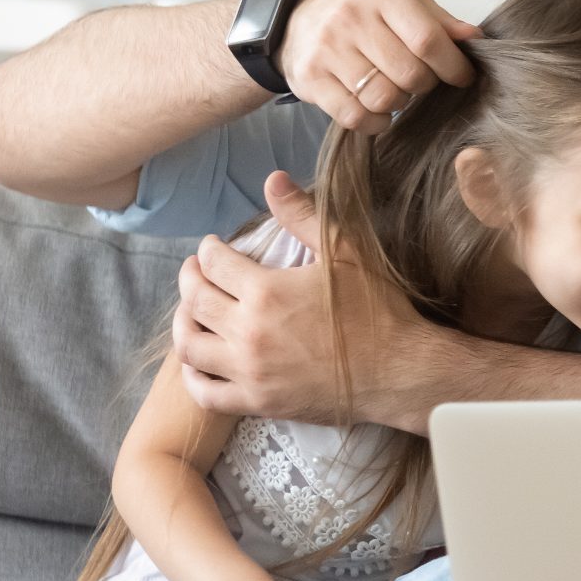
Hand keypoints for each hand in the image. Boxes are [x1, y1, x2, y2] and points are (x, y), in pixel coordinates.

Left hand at [173, 172, 438, 425]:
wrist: (398, 371)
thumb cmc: (376, 309)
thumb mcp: (346, 251)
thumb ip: (302, 215)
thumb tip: (273, 178)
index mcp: (266, 291)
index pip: (215, 263)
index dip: (209, 249)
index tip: (212, 246)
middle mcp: (248, 332)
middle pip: (194, 300)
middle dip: (189, 278)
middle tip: (194, 271)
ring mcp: (249, 371)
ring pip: (190, 346)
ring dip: (182, 323)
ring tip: (191, 312)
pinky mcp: (257, 402)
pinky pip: (206, 393)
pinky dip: (193, 375)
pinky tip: (199, 361)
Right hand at [278, 0, 482, 133]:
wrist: (297, 18)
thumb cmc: (363, 13)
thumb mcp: (401, 2)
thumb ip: (439, 21)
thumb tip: (476, 38)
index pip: (428, 40)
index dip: (453, 66)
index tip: (462, 77)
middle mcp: (352, 17)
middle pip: (410, 74)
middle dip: (425, 85)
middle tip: (421, 81)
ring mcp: (328, 49)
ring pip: (384, 98)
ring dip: (399, 103)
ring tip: (396, 91)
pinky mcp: (310, 78)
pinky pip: (355, 116)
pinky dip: (376, 121)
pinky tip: (378, 109)